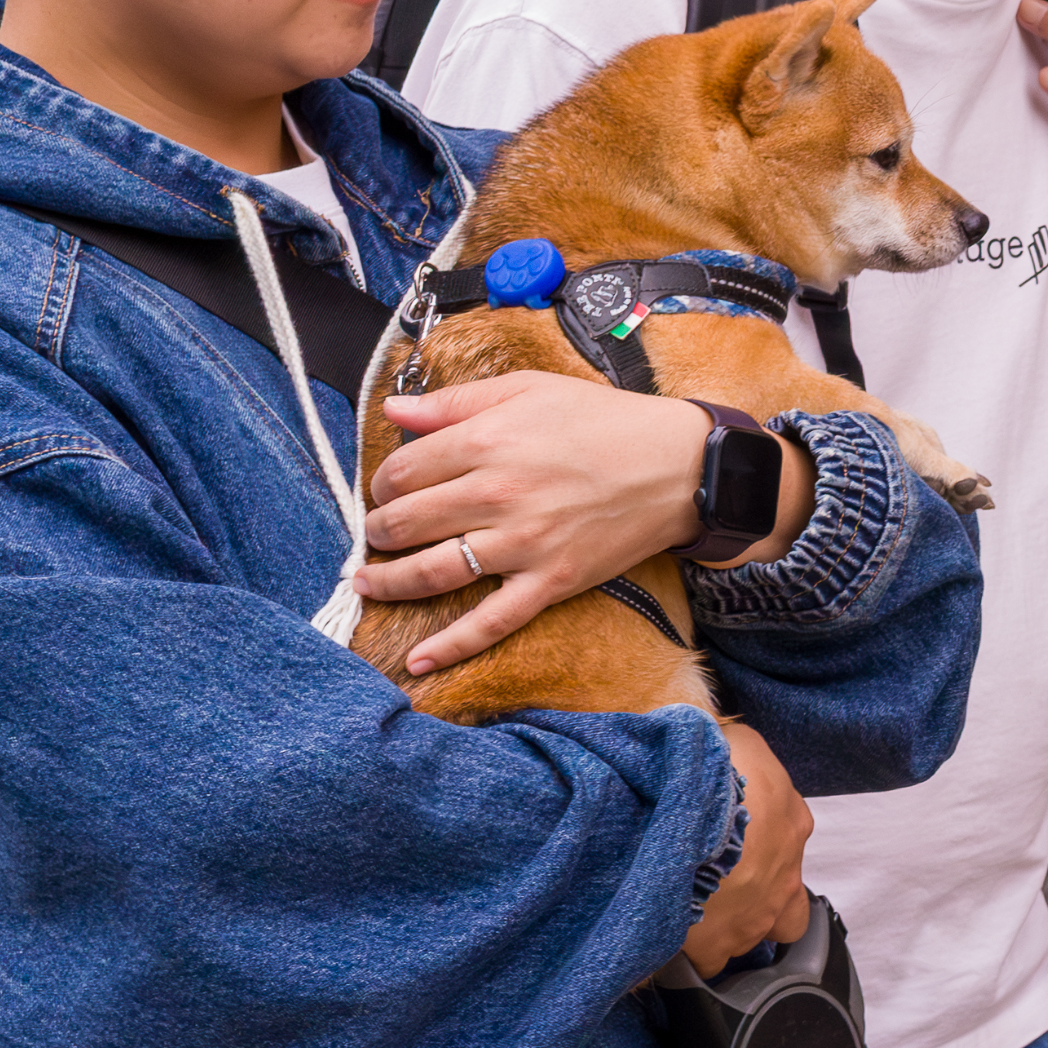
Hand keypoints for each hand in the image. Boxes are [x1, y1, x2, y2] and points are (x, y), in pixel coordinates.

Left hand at [355, 372, 709, 673]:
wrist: (677, 466)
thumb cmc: (604, 421)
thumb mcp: (530, 388)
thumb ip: (456, 400)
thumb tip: (395, 408)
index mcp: (488, 440)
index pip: (402, 470)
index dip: (384, 481)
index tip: (388, 487)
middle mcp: (497, 494)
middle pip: (405, 522)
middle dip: (380, 529)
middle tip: (378, 531)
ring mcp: (522, 544)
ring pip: (431, 572)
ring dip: (389, 582)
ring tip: (370, 581)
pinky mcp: (549, 582)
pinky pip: (490, 622)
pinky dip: (450, 647)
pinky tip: (416, 660)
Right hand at [685, 722, 814, 970]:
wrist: (695, 808)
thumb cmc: (722, 767)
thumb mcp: (740, 742)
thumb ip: (741, 753)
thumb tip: (724, 753)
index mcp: (792, 825)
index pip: (785, 846)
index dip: (759, 851)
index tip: (733, 849)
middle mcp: (784, 879)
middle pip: (781, 909)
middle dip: (756, 904)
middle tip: (722, 892)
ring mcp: (753, 918)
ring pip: (747, 937)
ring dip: (724, 927)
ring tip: (688, 911)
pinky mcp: (714, 946)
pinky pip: (706, 962)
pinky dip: (690, 955)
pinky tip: (668, 940)